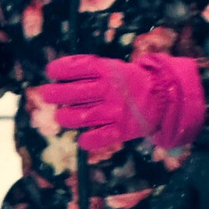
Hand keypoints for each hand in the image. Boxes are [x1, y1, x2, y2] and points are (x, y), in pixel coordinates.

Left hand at [35, 53, 206, 153]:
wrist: (162, 97)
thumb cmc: (128, 81)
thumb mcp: (112, 67)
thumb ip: (88, 68)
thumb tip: (55, 69)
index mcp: (109, 71)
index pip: (81, 67)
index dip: (63, 69)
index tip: (51, 71)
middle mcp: (111, 90)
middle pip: (77, 92)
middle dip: (55, 94)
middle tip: (45, 94)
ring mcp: (116, 111)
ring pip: (82, 117)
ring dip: (65, 118)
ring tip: (60, 117)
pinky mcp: (122, 130)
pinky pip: (99, 138)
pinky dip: (87, 140)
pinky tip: (82, 138)